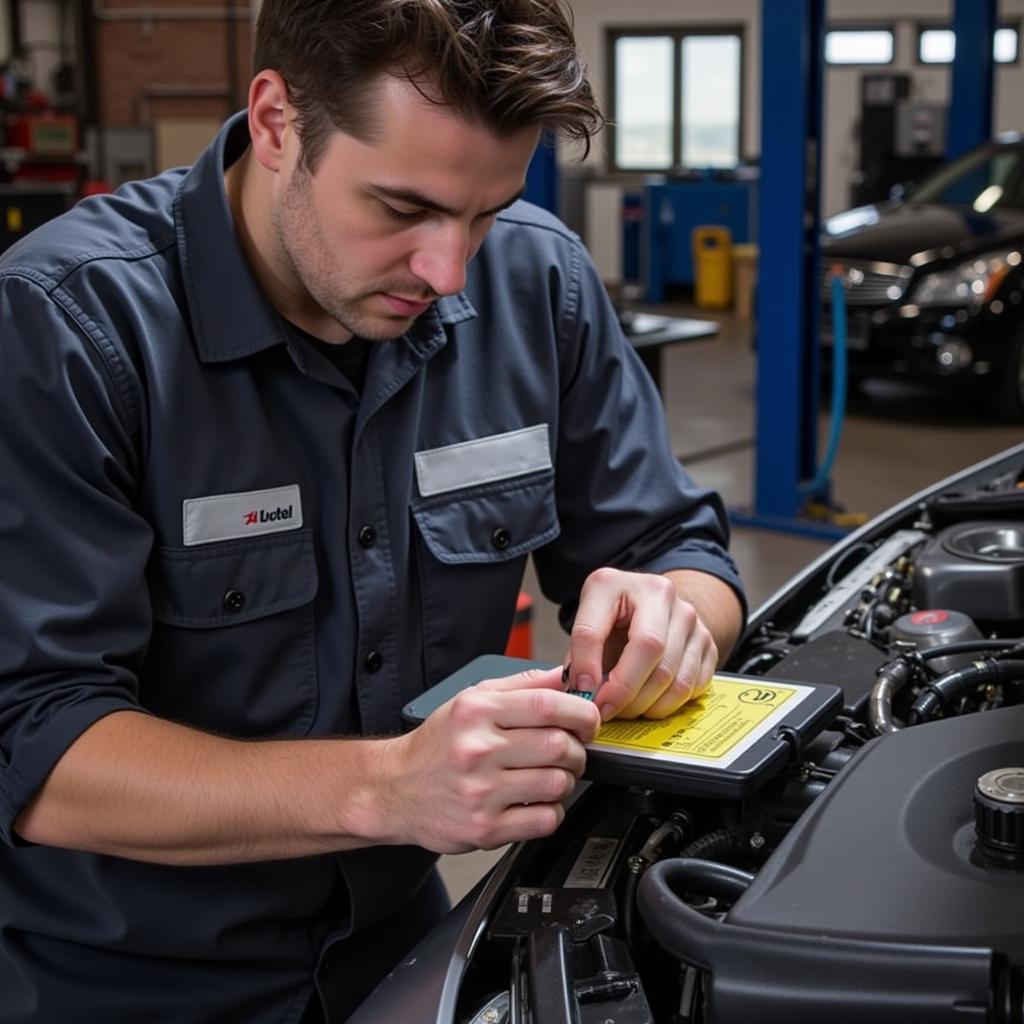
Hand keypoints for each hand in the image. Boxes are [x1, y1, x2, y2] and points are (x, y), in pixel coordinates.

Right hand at [377, 667, 600, 853]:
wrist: (394, 788)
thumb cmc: (438, 744)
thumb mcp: (471, 699)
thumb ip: (522, 685)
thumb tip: (566, 675)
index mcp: (477, 712)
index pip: (548, 705)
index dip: (582, 712)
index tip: (588, 720)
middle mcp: (477, 750)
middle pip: (560, 746)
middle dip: (579, 749)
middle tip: (573, 751)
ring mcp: (481, 792)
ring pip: (558, 784)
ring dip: (566, 781)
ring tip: (551, 775)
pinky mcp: (485, 829)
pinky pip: (544, 819)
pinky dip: (552, 811)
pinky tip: (536, 801)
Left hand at [566, 567, 718, 720]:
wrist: (653, 602)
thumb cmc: (615, 614)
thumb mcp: (588, 620)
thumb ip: (581, 652)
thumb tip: (582, 693)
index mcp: (615, 583)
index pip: (596, 630)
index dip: (587, 667)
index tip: (582, 691)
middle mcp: (660, 593)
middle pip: (648, 651)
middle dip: (623, 692)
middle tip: (606, 710)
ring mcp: (689, 618)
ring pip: (673, 676)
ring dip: (645, 705)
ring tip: (626, 709)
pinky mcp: (708, 642)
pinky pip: (692, 686)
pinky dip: (668, 704)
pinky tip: (649, 703)